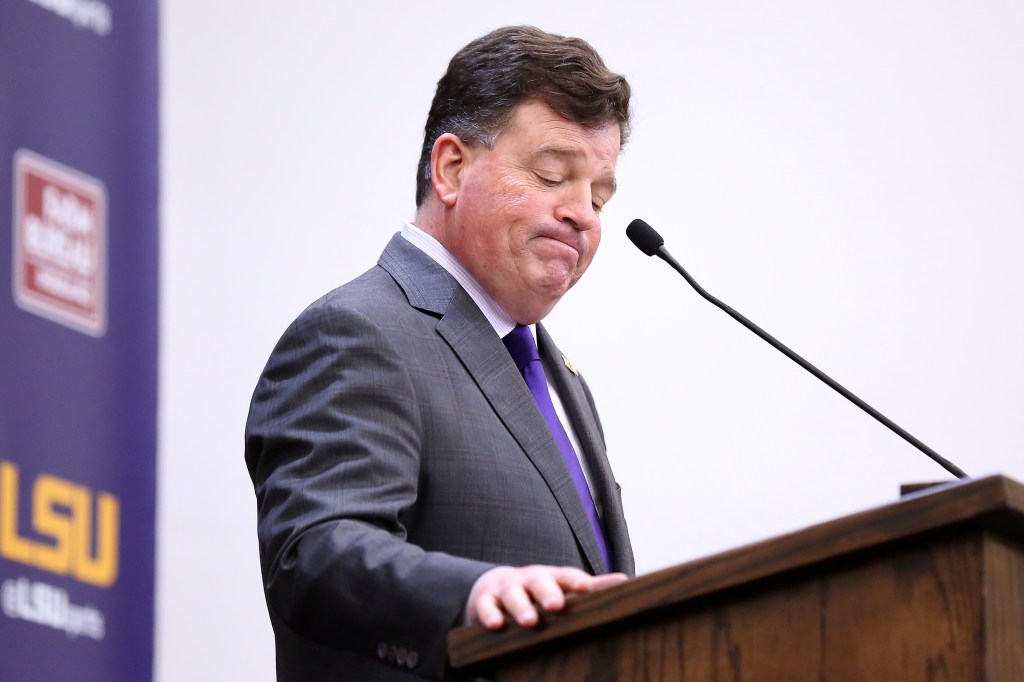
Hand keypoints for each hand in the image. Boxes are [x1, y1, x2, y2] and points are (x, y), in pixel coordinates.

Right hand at [466, 565, 626, 629]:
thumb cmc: (537, 592)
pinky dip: (490, 614)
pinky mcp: (485, 601)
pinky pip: (486, 606)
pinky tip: (496, 625)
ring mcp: (507, 589)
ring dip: (520, 607)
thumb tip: (625, 582)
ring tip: (528, 621)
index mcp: (552, 577)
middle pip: (539, 582)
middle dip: (547, 592)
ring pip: (513, 594)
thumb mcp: (561, 587)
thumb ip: (591, 587)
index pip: (566, 576)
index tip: (586, 588)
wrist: (494, 588)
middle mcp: (530, 579)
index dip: (576, 582)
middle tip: (555, 605)